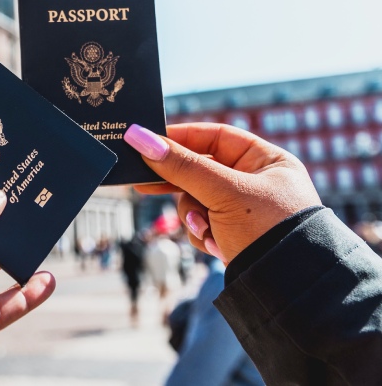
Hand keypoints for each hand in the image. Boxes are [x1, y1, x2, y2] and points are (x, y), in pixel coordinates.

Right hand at [124, 122, 321, 262]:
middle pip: (201, 170)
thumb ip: (181, 165)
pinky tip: (216, 245)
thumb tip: (138, 136)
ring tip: (205, 230)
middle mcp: (256, 182)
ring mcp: (244, 210)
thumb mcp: (223, 192)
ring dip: (193, 215)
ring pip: (196, 199)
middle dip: (179, 184)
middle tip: (144, 183)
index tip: (148, 141)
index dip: (181, 138)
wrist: (289, 292)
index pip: (215, 137)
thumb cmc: (268, 230)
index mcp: (266, 161)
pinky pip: (202, 224)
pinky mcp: (234, 234)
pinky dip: (202, 234)